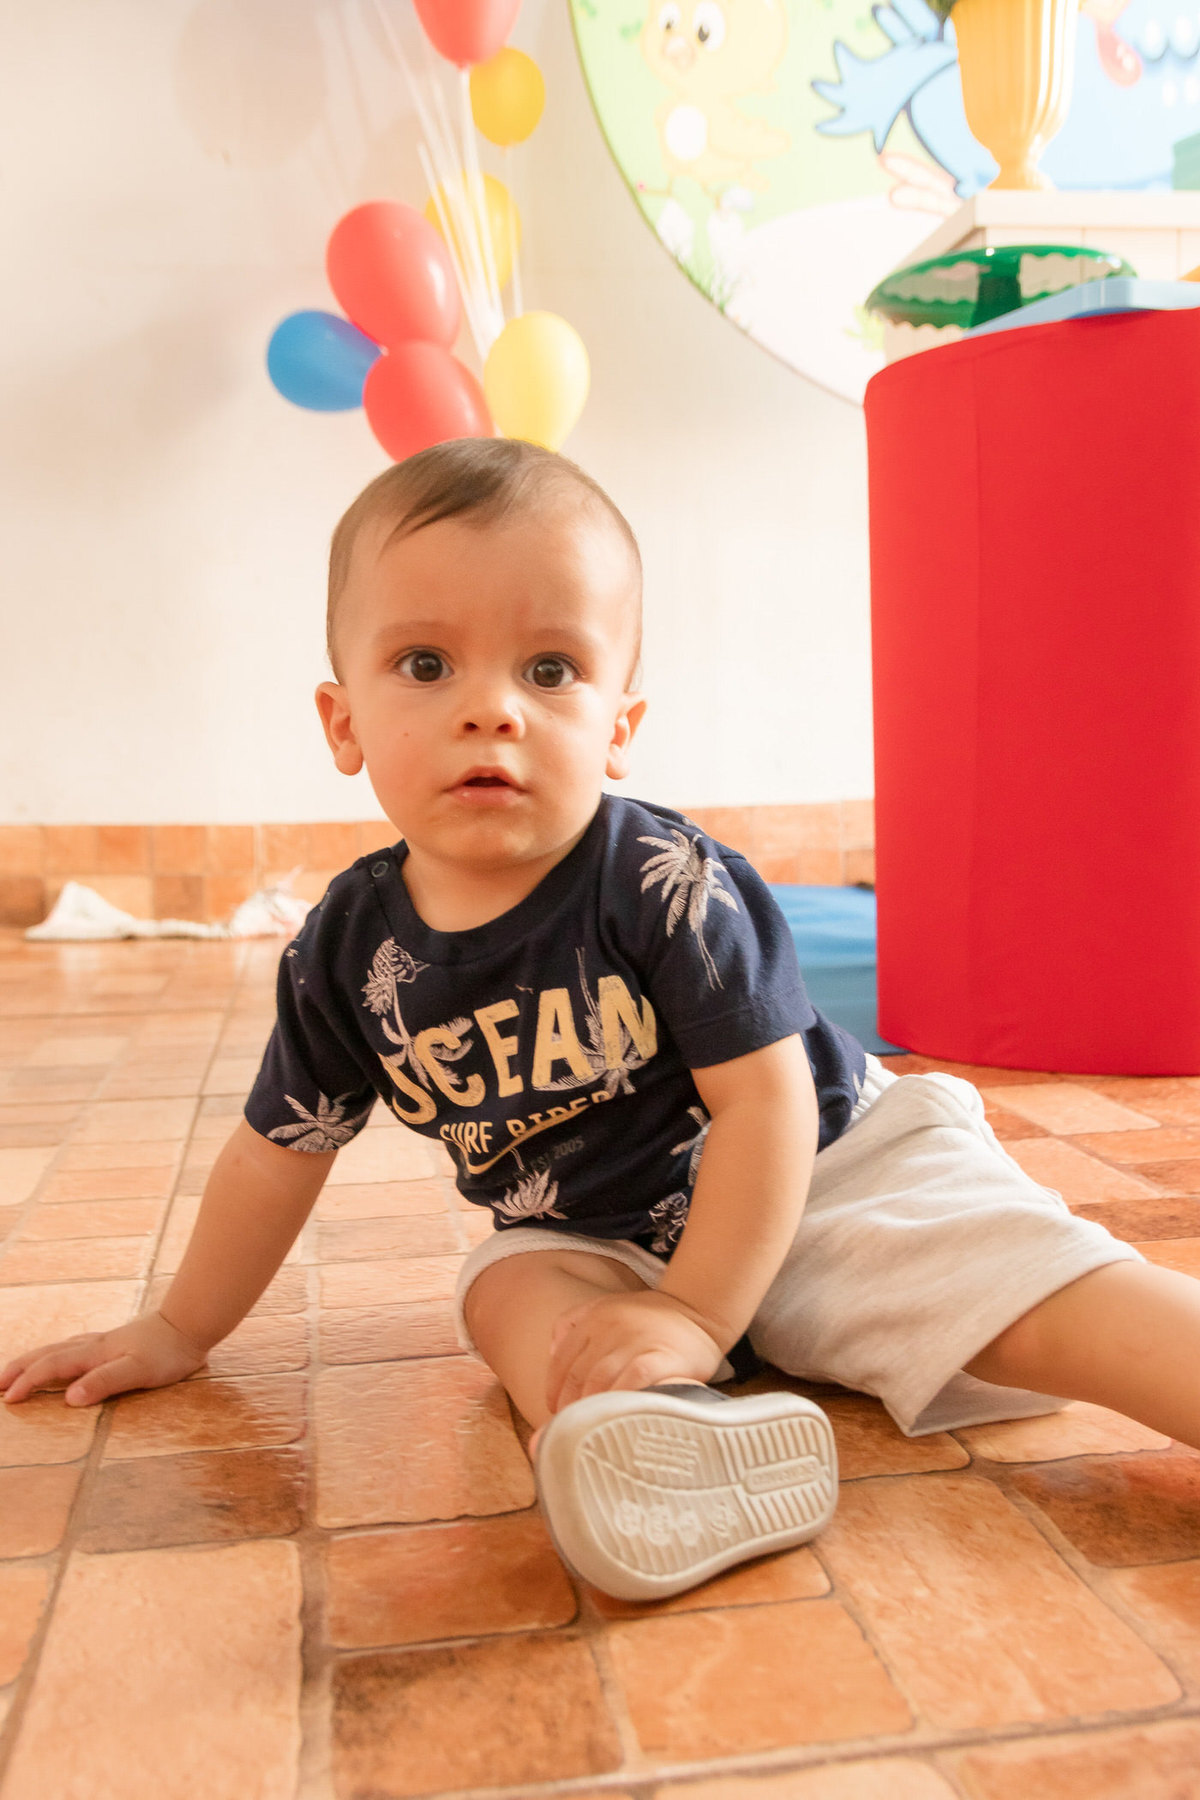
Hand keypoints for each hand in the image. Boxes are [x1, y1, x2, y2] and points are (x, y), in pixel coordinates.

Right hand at [0, 1311, 208, 1406]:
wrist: (192, 1323)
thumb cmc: (168, 1352)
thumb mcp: (138, 1371)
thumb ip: (104, 1383)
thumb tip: (69, 1398)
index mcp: (94, 1353)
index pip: (52, 1367)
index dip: (28, 1382)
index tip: (8, 1399)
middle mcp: (94, 1345)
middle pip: (48, 1354)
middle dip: (20, 1368)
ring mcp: (104, 1341)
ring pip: (59, 1348)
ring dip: (35, 1360)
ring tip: (18, 1370)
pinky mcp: (115, 1342)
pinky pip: (74, 1347)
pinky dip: (57, 1354)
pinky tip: (62, 1356)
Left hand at [546, 1289, 725, 1415]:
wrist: (698, 1311)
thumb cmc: (649, 1318)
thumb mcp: (607, 1306)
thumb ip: (573, 1323)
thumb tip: (550, 1353)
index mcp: (595, 1317)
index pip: (562, 1359)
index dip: (553, 1389)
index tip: (554, 1411)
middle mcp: (611, 1326)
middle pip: (578, 1374)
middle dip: (569, 1406)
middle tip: (569, 1430)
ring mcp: (636, 1340)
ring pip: (599, 1379)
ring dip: (588, 1409)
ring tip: (588, 1430)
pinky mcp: (660, 1356)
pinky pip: (632, 1381)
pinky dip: (618, 1400)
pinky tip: (614, 1418)